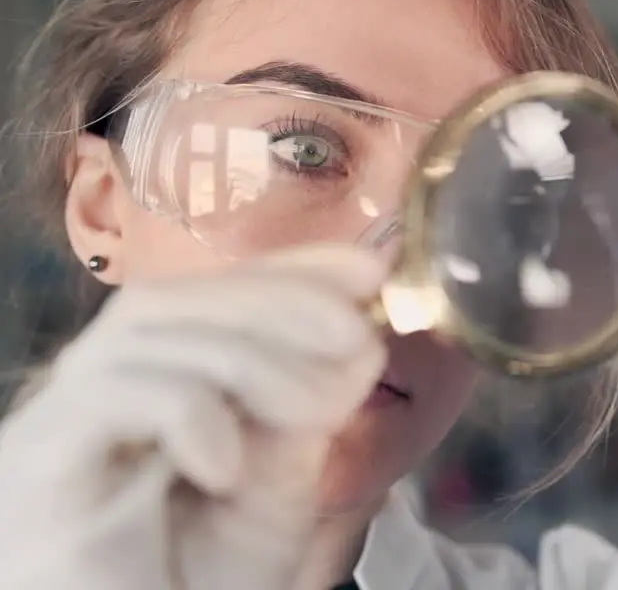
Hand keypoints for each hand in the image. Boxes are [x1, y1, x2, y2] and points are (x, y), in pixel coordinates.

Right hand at [0, 245, 386, 589]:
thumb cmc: (203, 586)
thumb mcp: (278, 490)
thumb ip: (308, 416)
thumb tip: (358, 341)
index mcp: (146, 387)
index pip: (206, 298)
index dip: (286, 271)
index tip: (368, 270)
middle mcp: (90, 396)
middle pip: (170, 300)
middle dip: (279, 300)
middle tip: (358, 332)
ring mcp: (55, 428)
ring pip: (146, 334)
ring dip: (254, 359)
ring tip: (318, 412)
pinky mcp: (39, 467)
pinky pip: (110, 395)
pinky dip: (188, 411)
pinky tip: (229, 465)